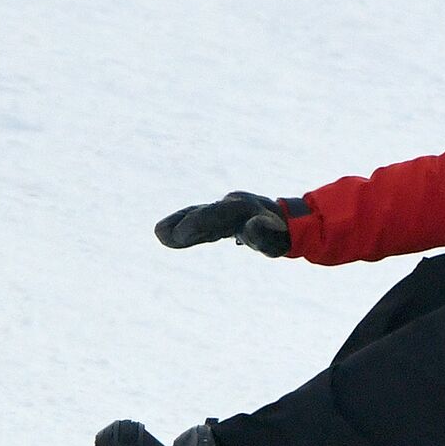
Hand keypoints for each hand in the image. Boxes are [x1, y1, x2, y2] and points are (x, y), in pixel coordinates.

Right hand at [154, 191, 290, 256]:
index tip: (181, 234)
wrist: (285, 224)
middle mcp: (230, 206)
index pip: (216, 215)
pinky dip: (184, 228)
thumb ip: (262, 234)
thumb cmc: (280, 236)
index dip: (198, 223)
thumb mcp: (275, 239)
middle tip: (161, 233)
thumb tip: (252, 226)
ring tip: (160, 234)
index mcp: (242, 209)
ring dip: (179, 224)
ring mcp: (223, 211)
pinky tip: (166, 236)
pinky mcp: (219, 218)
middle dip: (183, 222)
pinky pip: (199, 221)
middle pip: (203, 213)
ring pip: (198, 216)